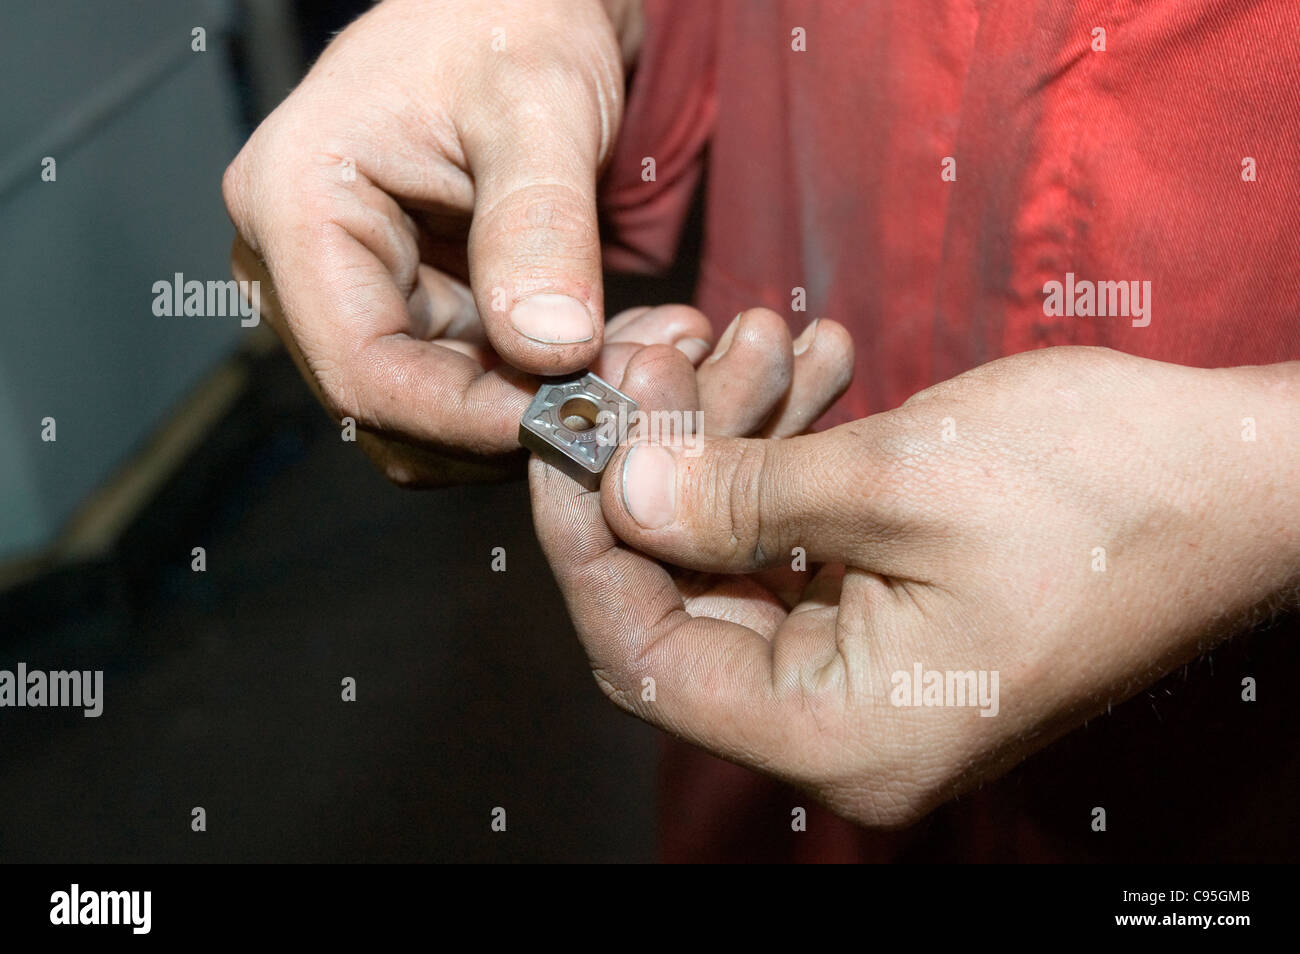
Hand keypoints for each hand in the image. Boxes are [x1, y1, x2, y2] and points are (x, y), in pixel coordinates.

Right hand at [222, 0, 644, 483]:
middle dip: (510, 420)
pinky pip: (469, 384)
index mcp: (294, 206)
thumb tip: (548, 352)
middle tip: (627, 396)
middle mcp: (302, 263)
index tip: (573, 426)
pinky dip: (540, 388)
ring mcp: (354, 288)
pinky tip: (616, 350)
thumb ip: (538, 225)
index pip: (364, 371)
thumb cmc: (509, 12)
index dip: (467, 419)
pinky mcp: (408, 303)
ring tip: (638, 362)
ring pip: (437, 412)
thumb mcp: (536, 105)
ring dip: (535, 412)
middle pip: (394, 409)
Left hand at [532, 346, 1299, 825]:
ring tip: (748, 337)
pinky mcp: (891, 611)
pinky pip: (795, 539)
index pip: (649, 659)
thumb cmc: (1109, 493)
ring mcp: (868, 669)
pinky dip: (782, 455)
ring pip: (735, 555)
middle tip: (661, 356)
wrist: (1244, 477)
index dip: (586, 546)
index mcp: (841, 734)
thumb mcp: (900, 481)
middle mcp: (844, 723)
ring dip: (727, 441)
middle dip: (663, 464)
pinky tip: (796, 369)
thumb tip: (620, 494)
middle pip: (685, 599)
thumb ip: (741, 498)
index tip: (563, 441)